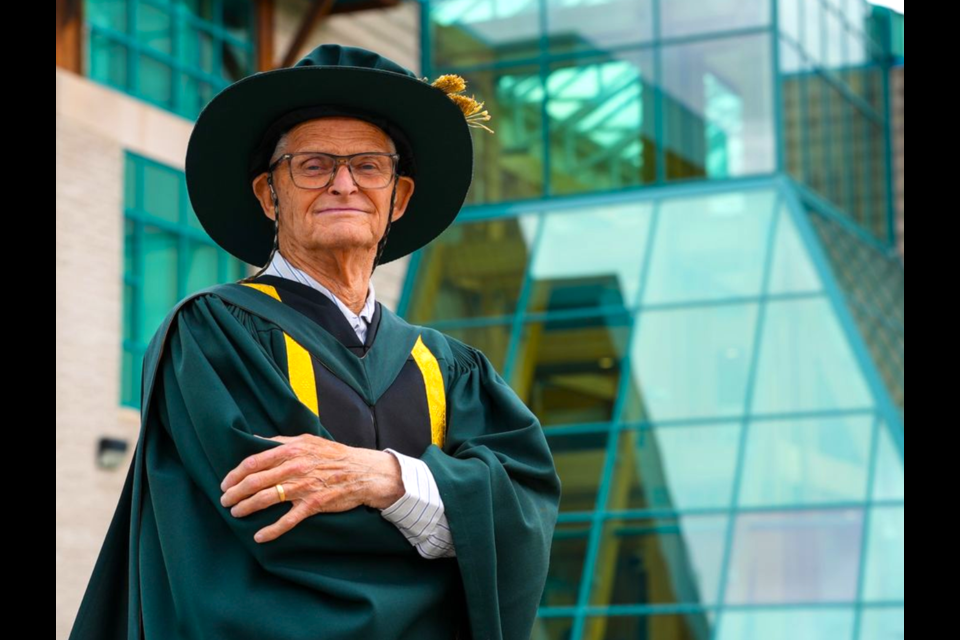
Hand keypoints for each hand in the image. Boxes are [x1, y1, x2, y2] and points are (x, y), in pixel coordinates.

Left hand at [219, 434, 403, 542]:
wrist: (364, 472)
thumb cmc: (335, 456)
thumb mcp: (308, 440)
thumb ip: (282, 442)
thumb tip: (256, 440)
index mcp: (292, 450)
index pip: (254, 462)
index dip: (235, 474)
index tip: (226, 483)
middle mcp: (295, 467)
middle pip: (255, 481)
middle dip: (235, 493)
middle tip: (225, 500)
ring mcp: (304, 486)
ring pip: (266, 499)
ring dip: (246, 508)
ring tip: (236, 513)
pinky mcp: (313, 504)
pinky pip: (287, 520)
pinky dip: (271, 530)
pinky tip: (259, 536)